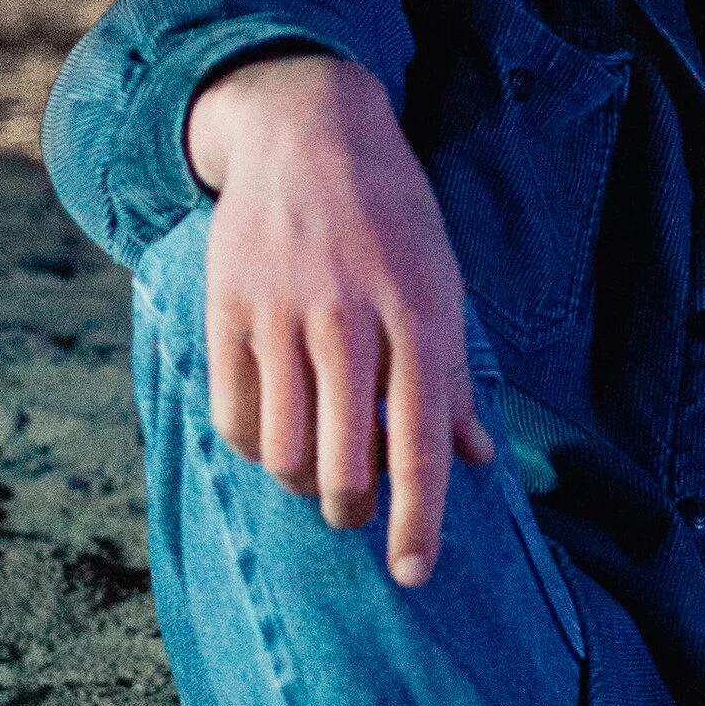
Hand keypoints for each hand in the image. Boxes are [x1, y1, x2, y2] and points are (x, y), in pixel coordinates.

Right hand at [185, 51, 492, 583]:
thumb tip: (476, 460)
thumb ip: (452, 378)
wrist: (309, 132)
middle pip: (343, 463)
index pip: (418, 444)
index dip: (418, 521)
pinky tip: (280, 434)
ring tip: (319, 470)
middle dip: (352, 509)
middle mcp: (348, 318)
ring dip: (303, 483)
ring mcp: (281, 314)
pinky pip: (235, 416)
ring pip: (282, 451)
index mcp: (418, 313)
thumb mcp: (443, 283)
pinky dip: (258, 447)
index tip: (414, 573)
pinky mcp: (228, 310)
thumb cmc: (392, 217)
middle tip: (358, 509)